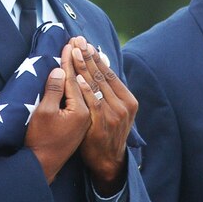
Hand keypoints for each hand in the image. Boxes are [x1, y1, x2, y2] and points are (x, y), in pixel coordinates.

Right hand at [24, 43, 90, 183]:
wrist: (46, 165)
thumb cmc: (41, 141)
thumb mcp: (43, 115)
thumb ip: (53, 91)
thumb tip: (61, 69)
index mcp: (82, 112)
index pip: (76, 79)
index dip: (71, 60)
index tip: (69, 43)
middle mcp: (92, 113)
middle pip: (89, 79)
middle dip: (84, 58)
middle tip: (79, 40)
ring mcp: (94, 117)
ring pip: (97, 85)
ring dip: (92, 66)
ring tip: (90, 49)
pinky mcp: (92, 119)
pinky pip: (100, 94)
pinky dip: (98, 80)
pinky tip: (97, 70)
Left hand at [70, 36, 137, 195]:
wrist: (107, 161)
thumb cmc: (106, 132)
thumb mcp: (113, 110)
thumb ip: (108, 91)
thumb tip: (101, 63)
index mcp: (128, 99)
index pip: (109, 73)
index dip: (96, 57)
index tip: (85, 42)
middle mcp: (123, 105)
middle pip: (102, 75)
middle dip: (88, 56)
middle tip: (77, 40)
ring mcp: (114, 114)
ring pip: (96, 85)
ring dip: (83, 67)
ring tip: (74, 52)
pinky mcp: (102, 123)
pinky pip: (91, 102)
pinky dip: (84, 89)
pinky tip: (76, 77)